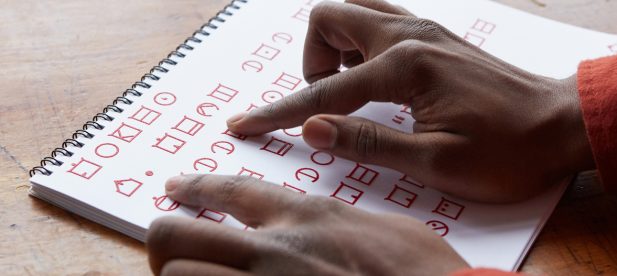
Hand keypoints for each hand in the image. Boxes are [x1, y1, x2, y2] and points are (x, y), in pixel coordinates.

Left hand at [147, 174, 468, 274]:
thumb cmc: (429, 275)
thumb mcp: (386, 230)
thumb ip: (343, 225)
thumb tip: (325, 228)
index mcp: (307, 216)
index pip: (232, 190)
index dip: (196, 188)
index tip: (174, 190)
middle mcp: (274, 248)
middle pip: (175, 235)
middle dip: (168, 244)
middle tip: (176, 253)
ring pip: (177, 275)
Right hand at [226, 0, 594, 201]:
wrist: (561, 125)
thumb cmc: (508, 150)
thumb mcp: (435, 161)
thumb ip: (368, 143)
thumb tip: (313, 130)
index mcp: (405, 67)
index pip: (323, 92)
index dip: (279, 113)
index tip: (244, 124)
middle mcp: (410, 36)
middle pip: (329, 18)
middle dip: (311, 62)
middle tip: (328, 103)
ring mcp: (424, 30)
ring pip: (355, 11)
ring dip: (335, 46)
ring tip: (348, 91)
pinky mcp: (434, 37)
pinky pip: (379, 22)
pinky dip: (359, 45)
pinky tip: (373, 80)